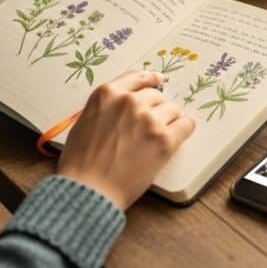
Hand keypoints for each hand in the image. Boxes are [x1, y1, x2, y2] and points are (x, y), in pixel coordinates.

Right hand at [57, 71, 196, 208]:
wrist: (88, 190)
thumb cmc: (80, 163)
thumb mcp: (85, 121)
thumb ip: (106, 107)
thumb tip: (123, 104)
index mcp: (107, 94)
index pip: (137, 77)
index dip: (150, 79)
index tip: (159, 80)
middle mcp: (129, 102)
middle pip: (156, 96)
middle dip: (156, 109)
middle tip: (151, 126)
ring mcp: (148, 119)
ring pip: (172, 109)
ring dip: (169, 120)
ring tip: (158, 137)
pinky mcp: (164, 139)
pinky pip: (186, 125)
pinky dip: (184, 129)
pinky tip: (178, 136)